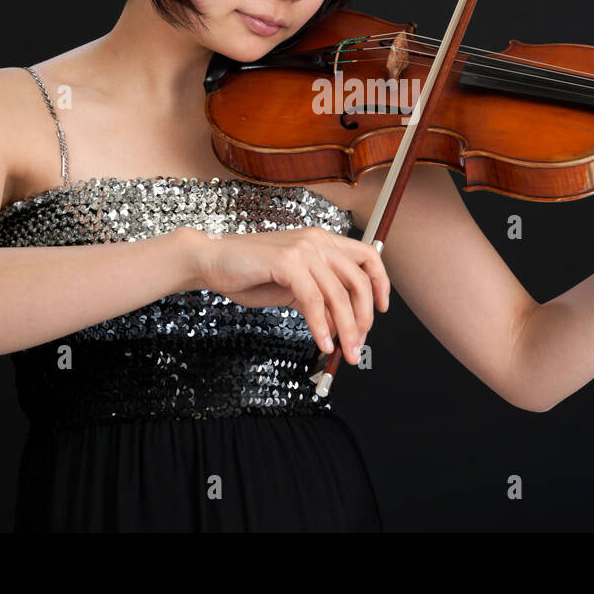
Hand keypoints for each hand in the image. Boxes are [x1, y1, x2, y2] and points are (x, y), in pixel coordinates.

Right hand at [181, 226, 389, 364]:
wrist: (211, 261)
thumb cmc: (249, 273)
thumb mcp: (292, 286)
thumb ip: (318, 299)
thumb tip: (342, 326)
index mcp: (322, 241)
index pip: (367, 257)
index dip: (380, 284)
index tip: (382, 310)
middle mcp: (317, 241)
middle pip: (358, 281)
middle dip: (364, 318)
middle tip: (360, 344)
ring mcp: (303, 249)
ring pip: (338, 295)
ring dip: (346, 330)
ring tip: (346, 352)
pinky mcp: (287, 262)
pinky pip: (314, 301)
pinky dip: (321, 326)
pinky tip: (323, 343)